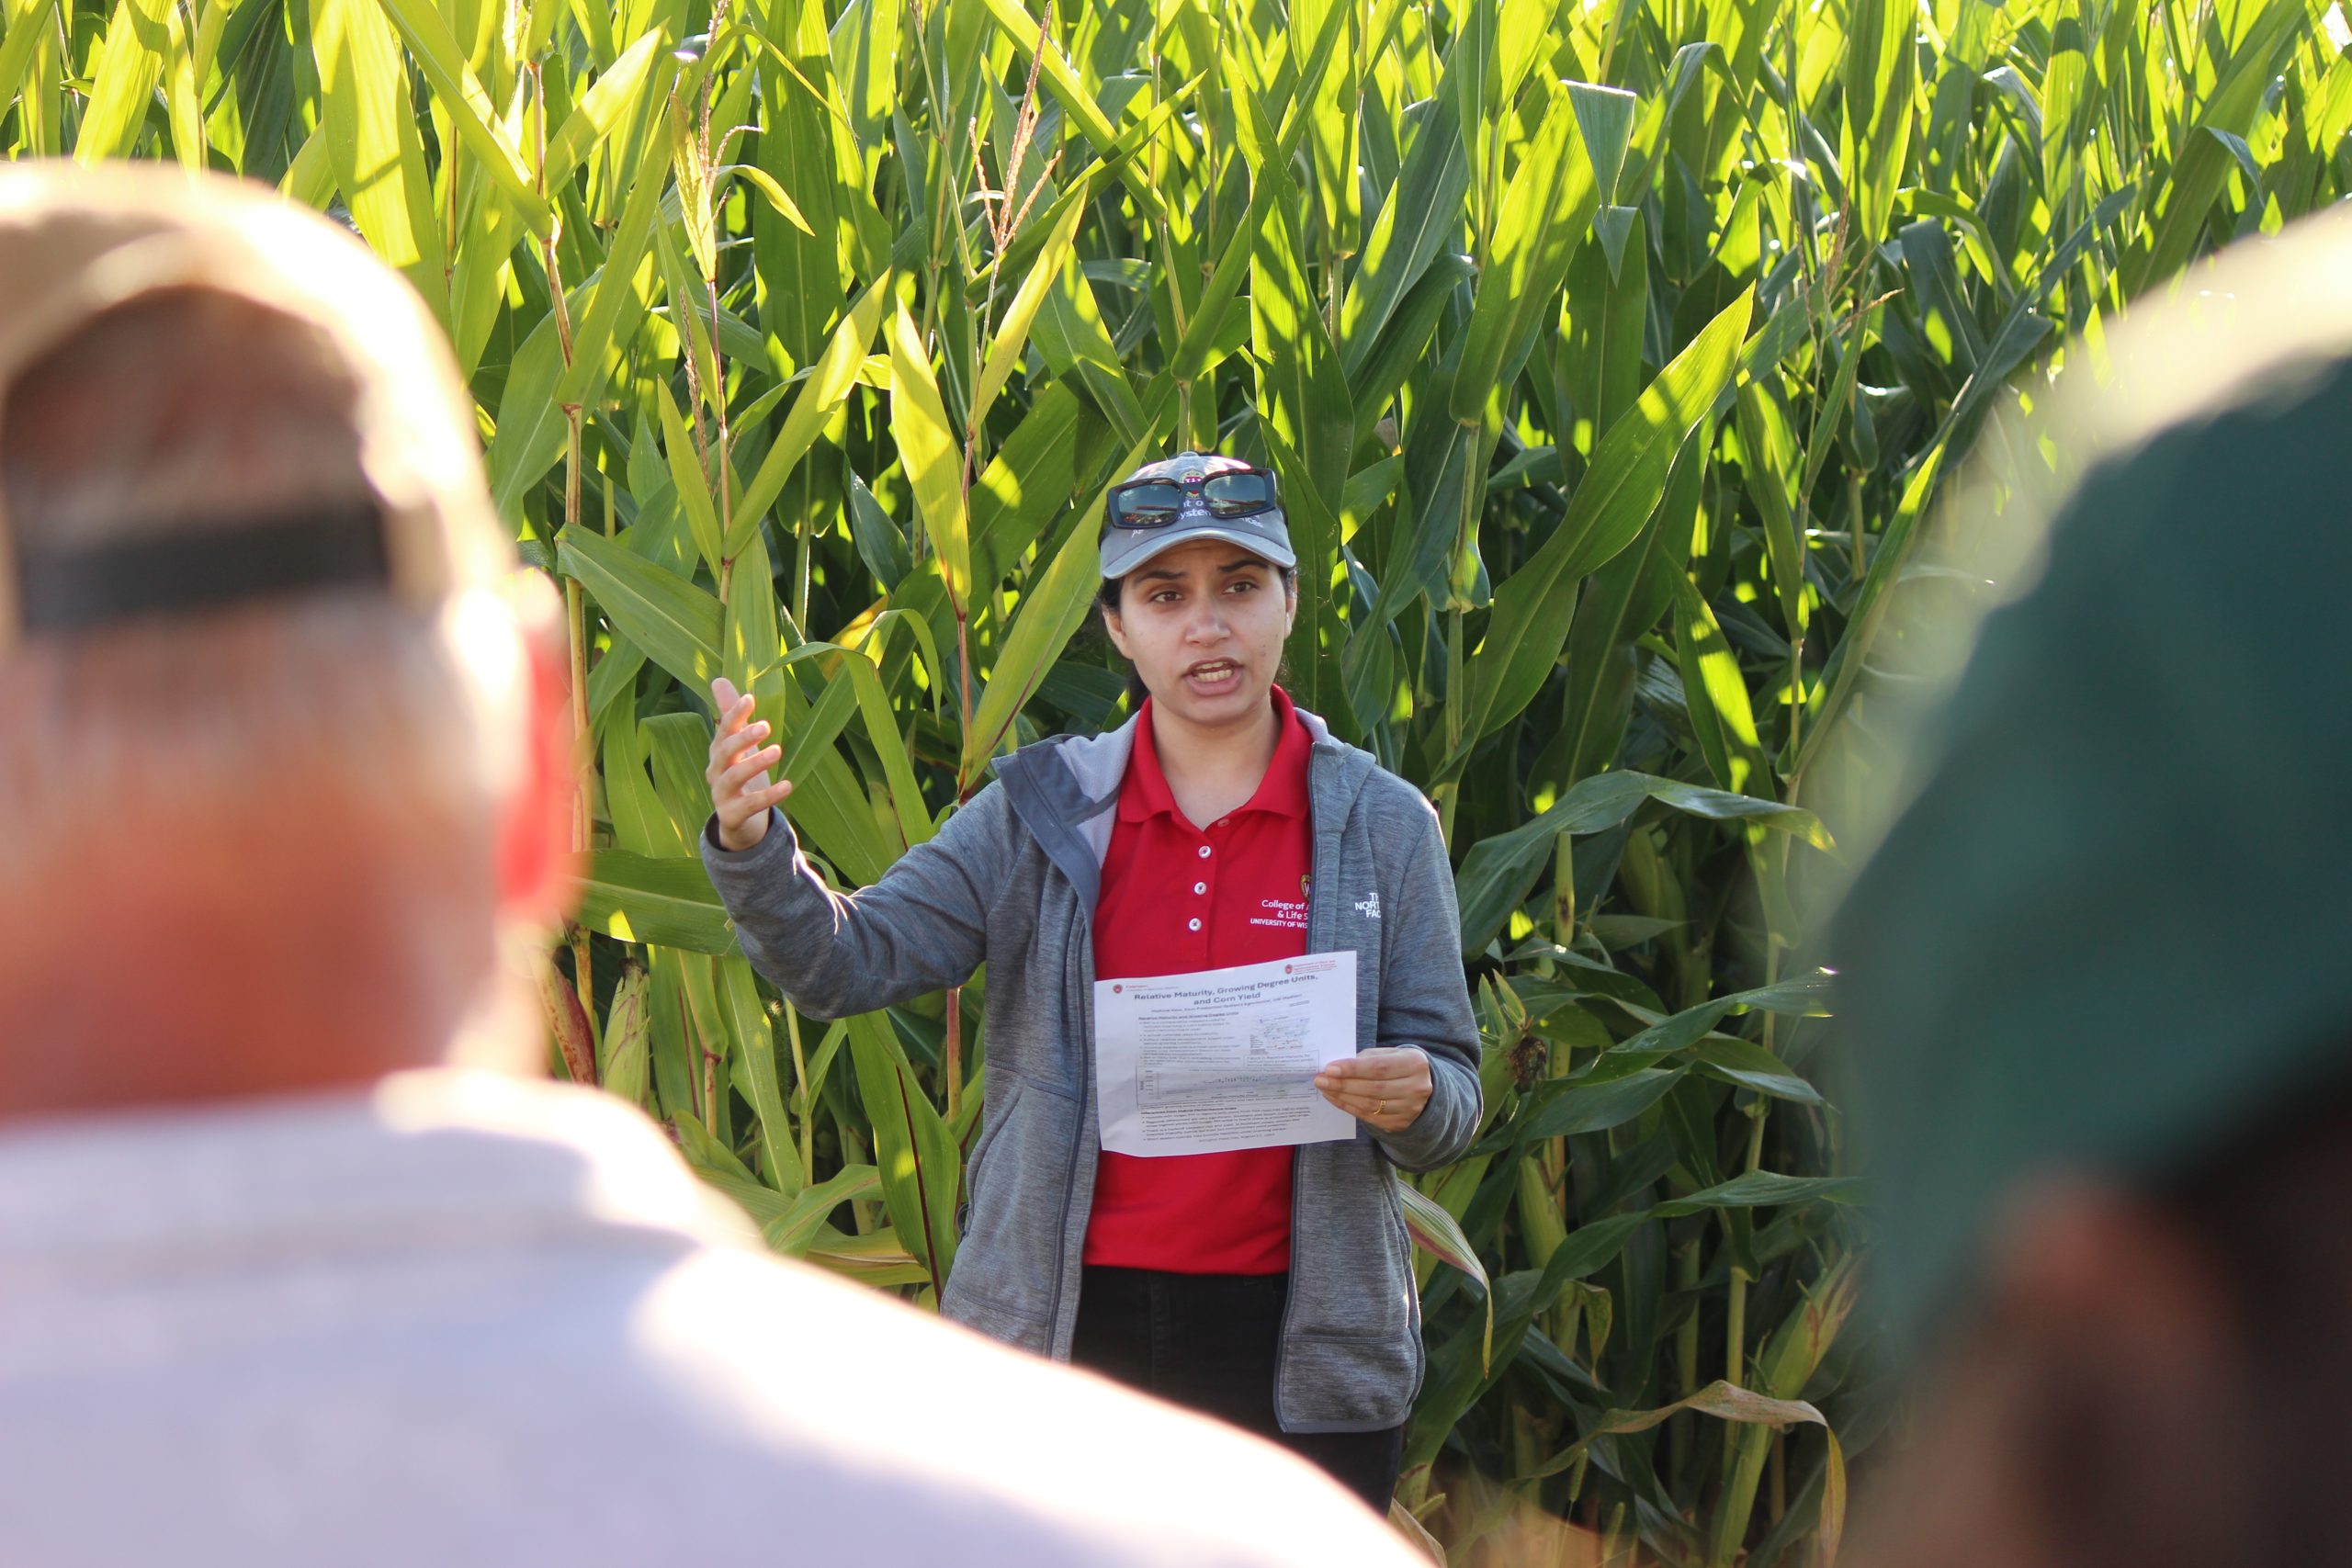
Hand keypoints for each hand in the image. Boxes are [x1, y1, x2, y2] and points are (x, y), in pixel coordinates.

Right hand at [706, 677, 794, 850]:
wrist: (737, 823)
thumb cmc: (740, 777)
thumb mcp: (737, 746)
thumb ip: (730, 715)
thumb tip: (718, 679)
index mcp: (719, 752)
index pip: (723, 730)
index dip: (734, 714)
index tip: (750, 699)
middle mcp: (716, 771)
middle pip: (724, 751)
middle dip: (743, 737)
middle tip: (766, 725)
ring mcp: (721, 794)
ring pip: (734, 777)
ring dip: (755, 763)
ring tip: (777, 750)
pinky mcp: (732, 816)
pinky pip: (749, 805)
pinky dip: (769, 796)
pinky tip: (788, 785)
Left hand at [1315, 1047, 1431, 1134]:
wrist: (1420, 1087)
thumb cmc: (1397, 1066)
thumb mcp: (1388, 1054)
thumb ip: (1366, 1059)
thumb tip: (1335, 1068)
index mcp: (1414, 1063)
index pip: (1379, 1067)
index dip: (1353, 1069)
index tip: (1329, 1069)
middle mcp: (1416, 1087)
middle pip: (1373, 1088)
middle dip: (1343, 1084)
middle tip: (1320, 1080)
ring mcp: (1410, 1109)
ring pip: (1370, 1104)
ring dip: (1343, 1097)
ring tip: (1325, 1089)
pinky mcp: (1400, 1123)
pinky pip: (1369, 1117)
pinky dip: (1349, 1107)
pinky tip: (1336, 1099)